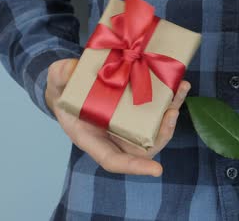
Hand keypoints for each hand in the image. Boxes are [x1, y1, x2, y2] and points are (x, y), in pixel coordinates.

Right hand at [45, 59, 190, 175]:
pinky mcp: (138, 108)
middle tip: (172, 113)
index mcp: (92, 139)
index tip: (156, 169)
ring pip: (156, 127)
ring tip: (181, 88)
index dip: (135, 167)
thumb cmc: (62, 88)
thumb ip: (59, 75)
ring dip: (172, 110)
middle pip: (144, 146)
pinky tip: (178, 82)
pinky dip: (170, 98)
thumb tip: (69, 69)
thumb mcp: (56, 80)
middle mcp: (114, 136)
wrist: (71, 82)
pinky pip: (158, 109)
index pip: (114, 160)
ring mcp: (129, 123)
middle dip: (162, 132)